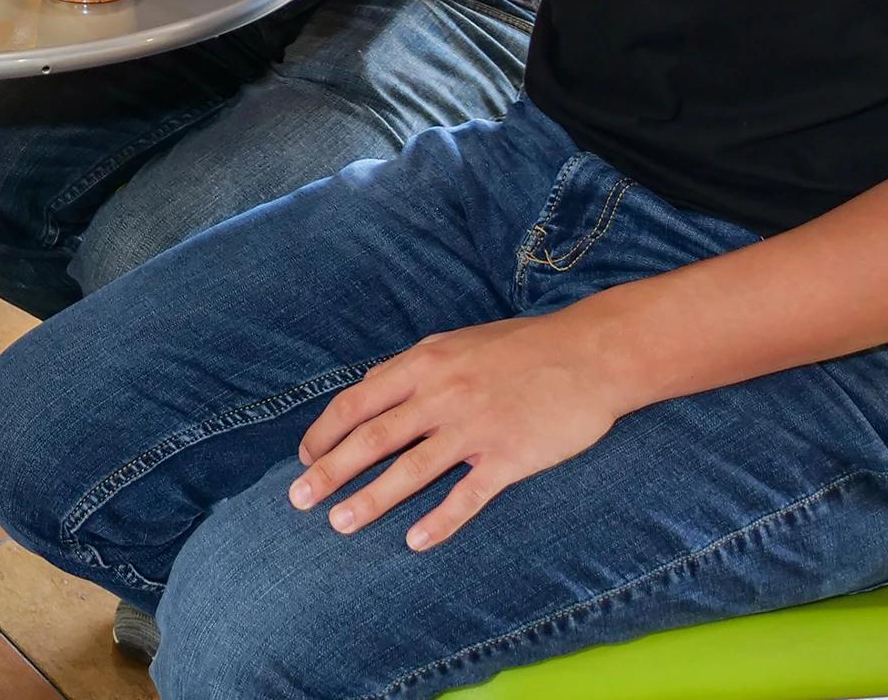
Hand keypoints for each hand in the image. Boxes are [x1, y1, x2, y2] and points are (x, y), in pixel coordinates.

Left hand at [289, 313, 625, 551]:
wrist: (589, 353)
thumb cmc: (519, 349)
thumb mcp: (455, 345)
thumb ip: (414, 371)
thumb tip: (370, 394)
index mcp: (423, 363)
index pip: (358, 401)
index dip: (325, 432)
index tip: (304, 458)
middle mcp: (441, 394)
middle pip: (372, 438)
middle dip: (330, 470)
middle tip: (298, 499)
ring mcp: (475, 426)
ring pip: (410, 470)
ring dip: (371, 500)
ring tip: (339, 523)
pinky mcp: (510, 456)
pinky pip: (467, 495)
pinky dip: (439, 521)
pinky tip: (415, 542)